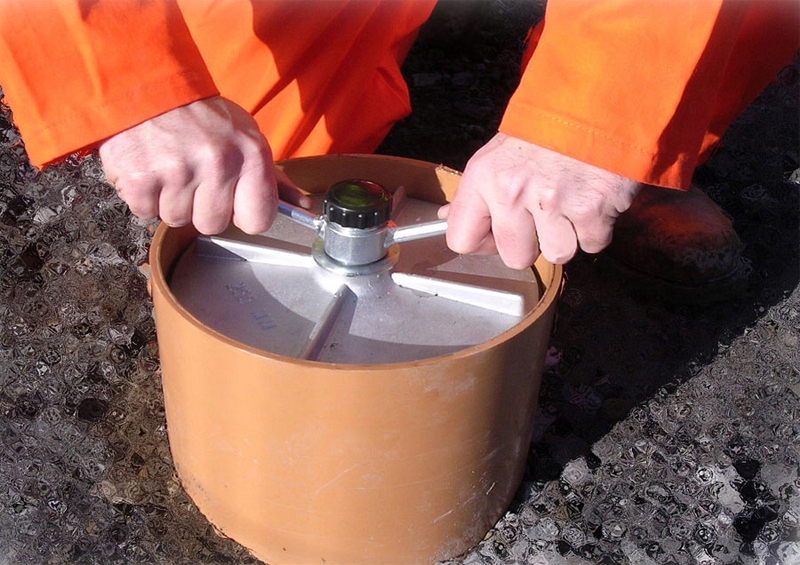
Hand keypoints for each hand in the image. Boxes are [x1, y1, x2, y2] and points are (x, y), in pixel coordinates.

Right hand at [99, 96, 310, 233]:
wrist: (148, 85)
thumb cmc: (202, 117)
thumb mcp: (246, 136)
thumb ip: (272, 176)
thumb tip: (302, 206)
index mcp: (250, 154)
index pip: (258, 220)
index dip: (243, 215)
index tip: (233, 201)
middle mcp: (217, 163)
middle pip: (213, 224)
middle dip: (201, 207)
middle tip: (194, 176)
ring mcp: (177, 171)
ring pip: (177, 219)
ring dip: (171, 201)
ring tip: (170, 167)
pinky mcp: (139, 178)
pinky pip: (146, 211)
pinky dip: (144, 196)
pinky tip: (150, 169)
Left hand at [439, 133, 641, 267]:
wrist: (596, 101)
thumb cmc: (547, 129)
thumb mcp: (498, 153)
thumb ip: (475, 191)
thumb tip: (446, 217)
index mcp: (484, 177)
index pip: (461, 240)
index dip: (484, 243)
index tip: (498, 234)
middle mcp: (513, 191)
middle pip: (515, 258)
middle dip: (533, 243)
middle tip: (545, 214)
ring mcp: (553, 201)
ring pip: (558, 254)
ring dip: (568, 235)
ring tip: (571, 202)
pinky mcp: (592, 208)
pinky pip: (592, 244)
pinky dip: (596, 228)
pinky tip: (592, 199)